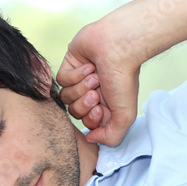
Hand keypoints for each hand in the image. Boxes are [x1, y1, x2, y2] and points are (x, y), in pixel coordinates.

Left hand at [56, 20, 141, 146]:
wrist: (119, 47)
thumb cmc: (124, 79)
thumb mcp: (125, 116)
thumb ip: (111, 136)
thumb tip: (91, 139)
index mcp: (105, 106)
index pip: (88, 124)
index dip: (91, 119)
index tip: (100, 109)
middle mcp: (92, 94)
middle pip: (74, 112)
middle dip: (84, 104)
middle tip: (97, 93)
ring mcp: (80, 80)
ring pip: (66, 97)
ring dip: (81, 88)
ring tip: (95, 77)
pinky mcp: (69, 66)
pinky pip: (61, 80)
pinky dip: (75, 75)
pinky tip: (89, 66)